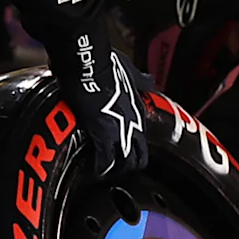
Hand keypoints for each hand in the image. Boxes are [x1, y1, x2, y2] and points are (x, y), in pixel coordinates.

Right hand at [62, 30, 147, 178]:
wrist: (89, 63)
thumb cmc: (106, 63)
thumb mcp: (130, 71)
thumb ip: (141, 80)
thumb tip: (149, 80)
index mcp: (138, 112)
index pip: (144, 144)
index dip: (135, 155)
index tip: (124, 158)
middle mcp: (133, 125)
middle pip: (137, 160)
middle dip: (125, 169)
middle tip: (113, 172)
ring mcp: (119, 131)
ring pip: (122, 165)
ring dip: (112, 171)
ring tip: (101, 175)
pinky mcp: (101, 133)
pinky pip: (103, 160)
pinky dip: (98, 168)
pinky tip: (92, 172)